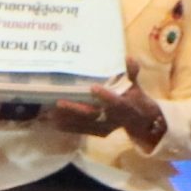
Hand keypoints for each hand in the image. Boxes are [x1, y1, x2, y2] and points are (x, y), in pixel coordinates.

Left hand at [51, 63, 165, 146]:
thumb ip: (131, 72)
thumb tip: (128, 57)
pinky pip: (80, 131)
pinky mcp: (98, 132)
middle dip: (75, 109)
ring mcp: (105, 127)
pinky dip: (66, 127)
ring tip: (49, 113)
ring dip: (66, 119)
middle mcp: (113, 118)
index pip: (116, 102)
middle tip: (59, 102)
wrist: (141, 122)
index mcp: (124, 105)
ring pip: (83, 124)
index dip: (105, 96)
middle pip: (93, 115)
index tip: (93, 87)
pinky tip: (52, 122)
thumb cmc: (135, 98)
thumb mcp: (135, 84)